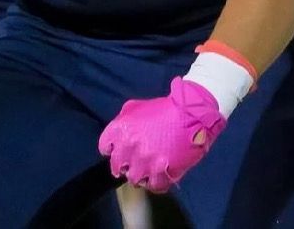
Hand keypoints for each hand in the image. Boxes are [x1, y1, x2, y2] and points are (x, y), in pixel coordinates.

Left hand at [98, 77, 226, 192]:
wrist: (189, 114)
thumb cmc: (162, 108)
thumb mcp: (135, 107)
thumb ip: (122, 121)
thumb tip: (116, 137)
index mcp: (120, 130)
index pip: (104, 148)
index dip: (112, 149)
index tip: (119, 150)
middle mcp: (128, 147)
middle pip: (117, 167)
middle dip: (124, 164)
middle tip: (134, 161)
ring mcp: (144, 162)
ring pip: (134, 179)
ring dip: (141, 174)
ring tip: (149, 168)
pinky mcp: (161, 173)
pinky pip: (153, 186)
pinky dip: (156, 182)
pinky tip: (160, 174)